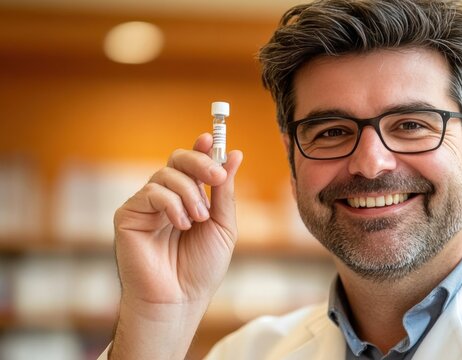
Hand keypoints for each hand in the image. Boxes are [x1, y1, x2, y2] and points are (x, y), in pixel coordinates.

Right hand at [113, 133, 242, 307]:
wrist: (180, 299)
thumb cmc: (201, 267)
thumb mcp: (222, 225)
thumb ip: (225, 191)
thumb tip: (234, 154)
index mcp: (188, 198)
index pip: (192, 164)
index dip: (201, 148)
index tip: (212, 138)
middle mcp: (166, 198)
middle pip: (177, 160)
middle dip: (199, 162)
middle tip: (215, 178)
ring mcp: (145, 205)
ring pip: (166, 175)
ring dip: (190, 194)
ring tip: (199, 219)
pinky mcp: (128, 215)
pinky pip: (150, 192)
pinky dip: (171, 204)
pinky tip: (181, 224)